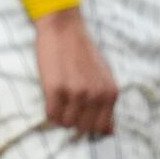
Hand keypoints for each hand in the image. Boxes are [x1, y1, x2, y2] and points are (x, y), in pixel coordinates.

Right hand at [33, 6, 117, 135]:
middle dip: (74, 121)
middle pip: (84, 128)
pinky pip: (51, 114)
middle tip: (67, 106)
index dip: (89, 123)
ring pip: (66, 123)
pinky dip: (49, 112)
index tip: (81, 115)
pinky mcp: (55, 88)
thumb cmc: (82, 50)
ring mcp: (75, 92)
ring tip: (58, 100)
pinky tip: (50, 98)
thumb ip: (107, 102)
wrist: (63, 27)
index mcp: (110, 93)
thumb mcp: (104, 76)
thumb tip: (109, 131)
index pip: (102, 127)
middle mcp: (95, 95)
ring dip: (60, 115)